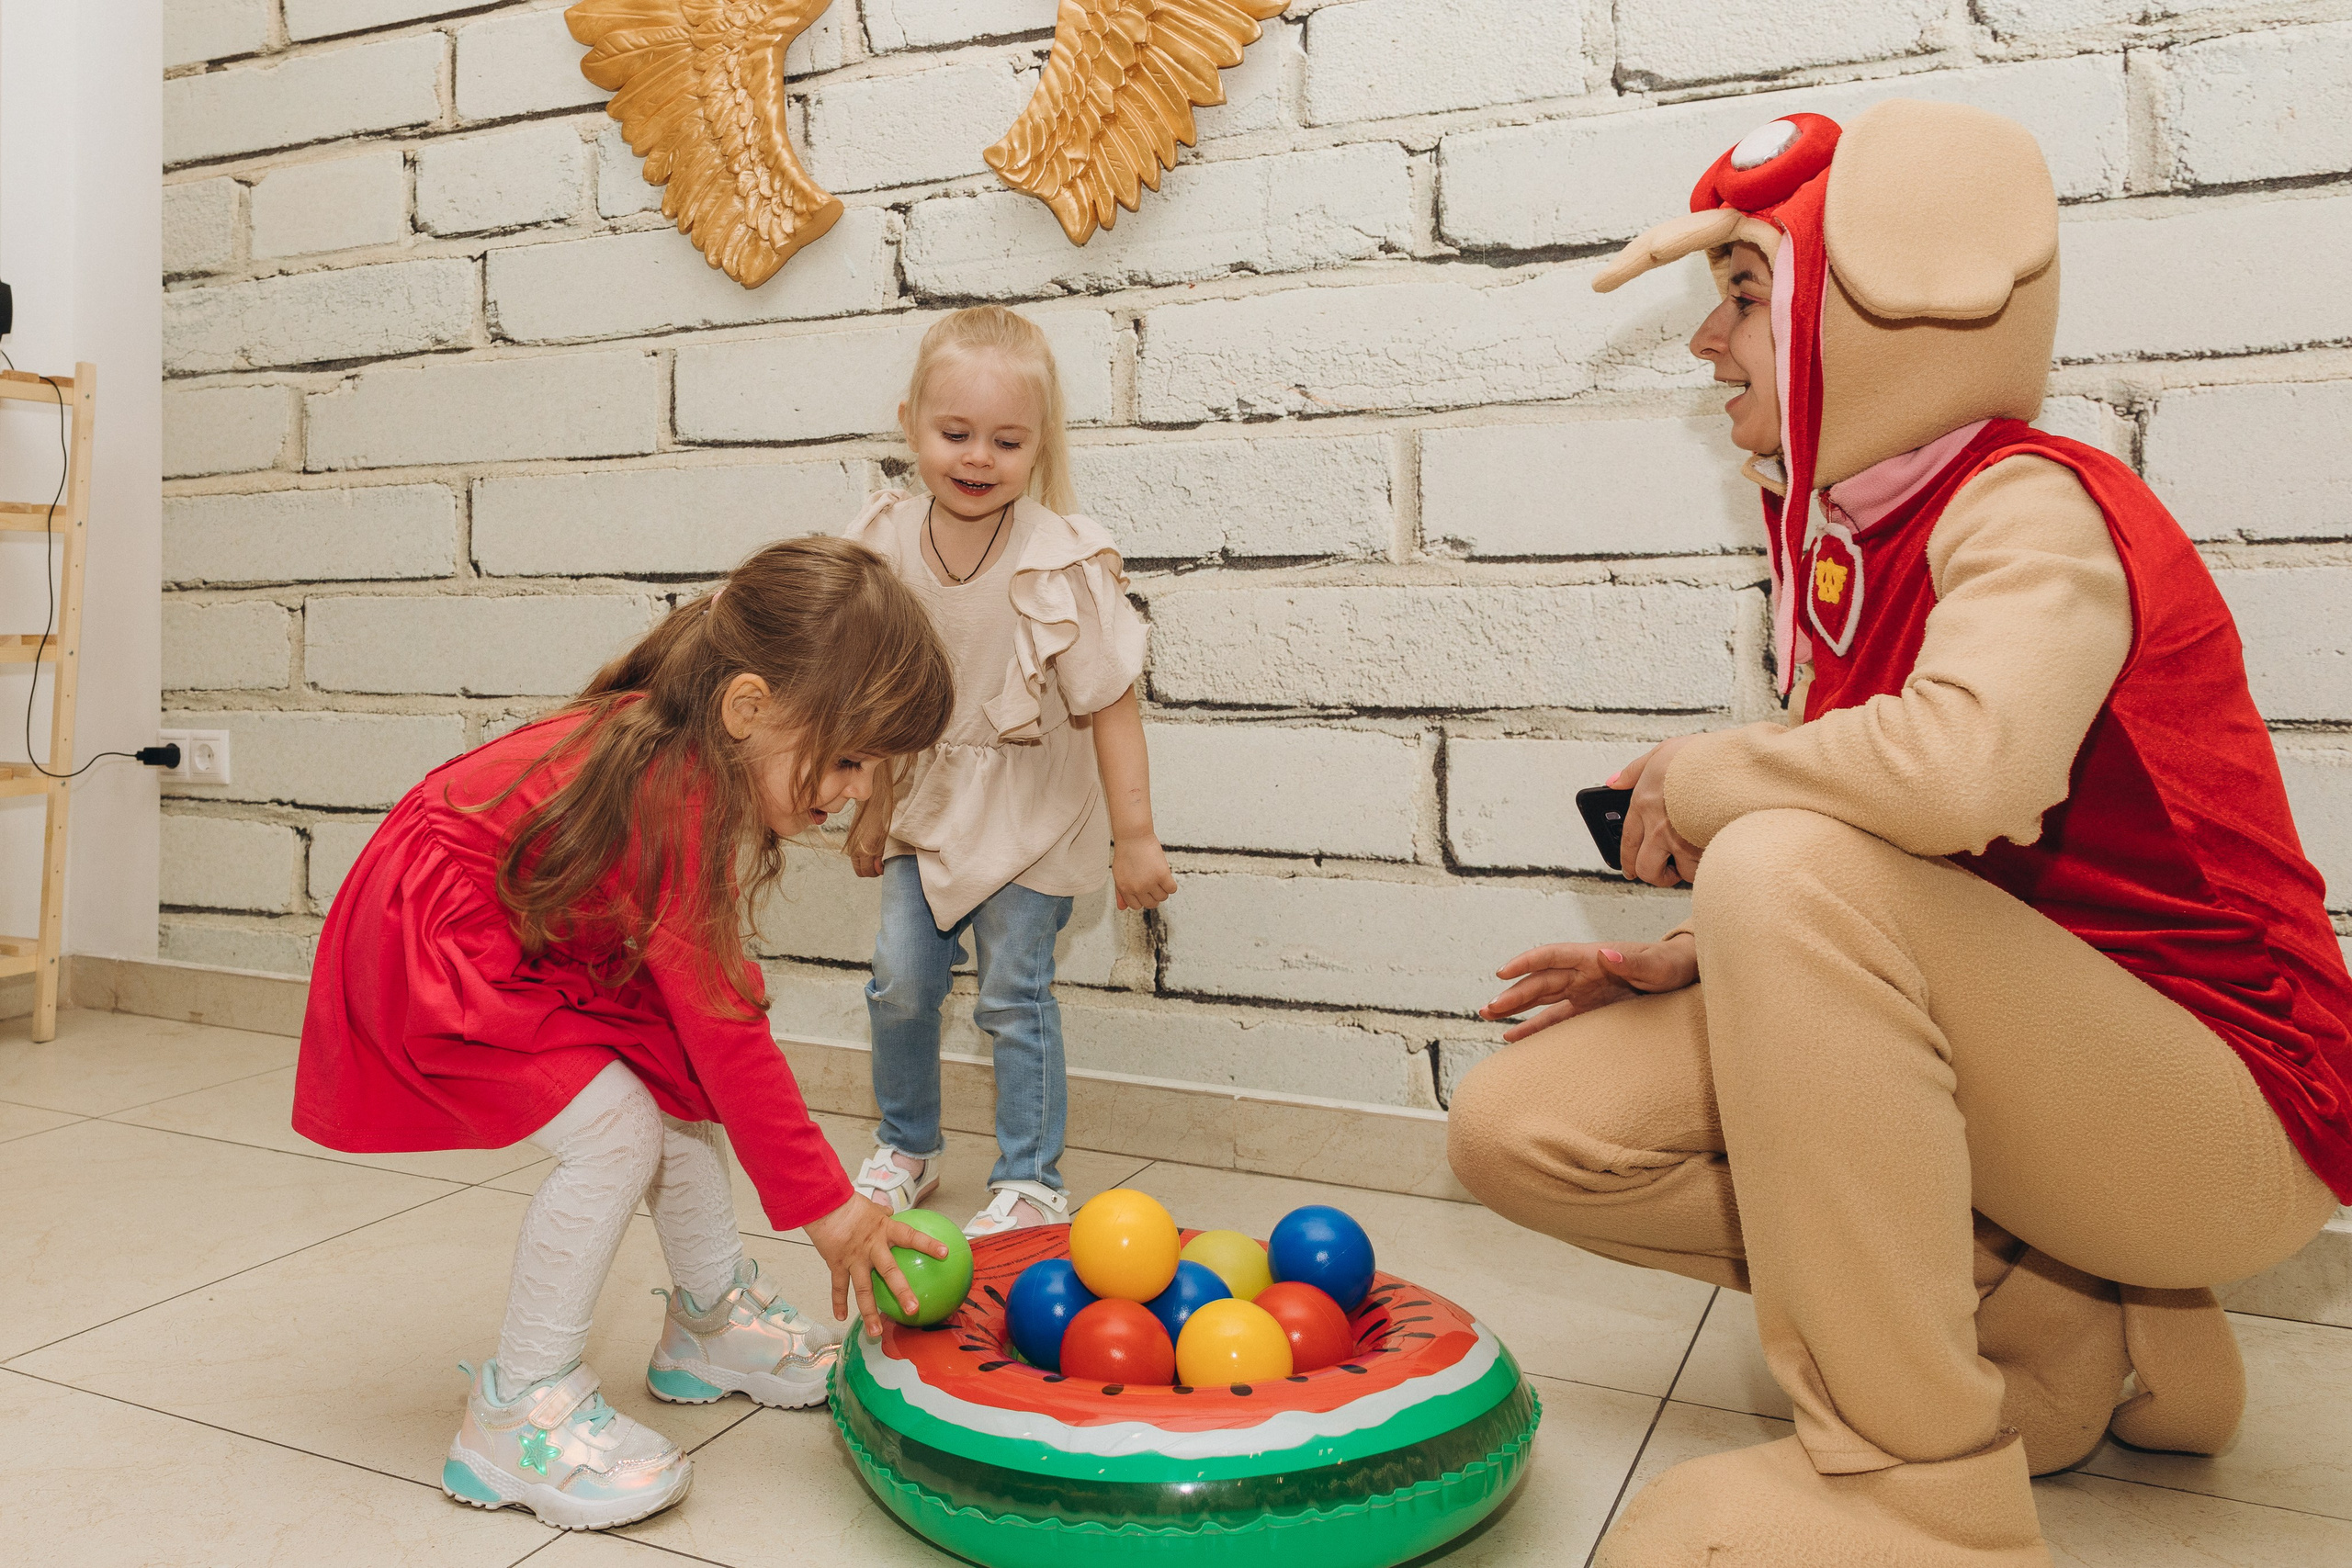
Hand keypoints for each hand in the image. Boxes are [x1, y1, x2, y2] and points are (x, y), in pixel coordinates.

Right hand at [802, 1194, 948, 1336]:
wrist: (823, 1205)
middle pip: (889, 1272)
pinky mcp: (837, 1264)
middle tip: (913, 1309)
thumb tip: (891, 1215)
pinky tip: (841, 1317)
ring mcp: (854, 1258)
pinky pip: (839, 1287)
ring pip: (863, 1289)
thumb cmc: (850, 1205)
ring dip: (869, 1312)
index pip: (910, 1236)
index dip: (928, 1244)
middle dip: (902, 1292)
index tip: (945, 1253)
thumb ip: (884, 1216)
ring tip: (875, 1332)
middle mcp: (872, 1247)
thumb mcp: (873, 1208)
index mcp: (884, 1230)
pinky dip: (839, 1302)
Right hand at [845, 798, 888, 879]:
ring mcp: (851, 847)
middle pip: (861, 872)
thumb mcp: (884, 840)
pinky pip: (854, 858)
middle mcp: (855, 850)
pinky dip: (861, 859)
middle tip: (879, 865)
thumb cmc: (880, 822)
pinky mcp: (849, 843)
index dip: (876, 872)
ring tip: (874, 858)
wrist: (870, 807)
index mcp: (865, 850)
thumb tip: (879, 869)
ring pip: (857, 866)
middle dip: (871, 871)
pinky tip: (868, 852)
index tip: (882, 867)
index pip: (867, 872)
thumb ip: (880, 856)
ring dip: (865, 866)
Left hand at [1113, 834, 1175, 911]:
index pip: (1136, 906)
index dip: (1142, 899)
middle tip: (1154, 885)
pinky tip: (1166, 878)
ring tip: (1159, 879)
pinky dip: (1171, 886)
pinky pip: (1172, 889)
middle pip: (1151, 904)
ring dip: (1163, 890)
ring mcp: (1150, 882)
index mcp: (1124, 889)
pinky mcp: (1162, 875)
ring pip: (1162, 897)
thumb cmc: (1126, 853)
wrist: (1133, 837)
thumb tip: (1122, 908)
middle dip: (1153, 897)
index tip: (1145, 891)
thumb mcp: (1118, 874)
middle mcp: (1137, 888)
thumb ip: (1120, 893)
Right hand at [1477, 936, 1697, 1041]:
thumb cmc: (1673, 965)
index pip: (1551, 956)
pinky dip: (1536, 1027)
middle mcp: (1583, 973)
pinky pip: (1557, 1019)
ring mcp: (1584, 992)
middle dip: (1513, 995)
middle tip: (1489, 1010)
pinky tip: (1516, 1037)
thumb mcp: (1658, 965)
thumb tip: (1603, 955)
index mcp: (1593, 957)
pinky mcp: (1590, 1010)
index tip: (1502, 974)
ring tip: (1490, 1018)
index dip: (1526, 963)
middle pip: (1540, 982)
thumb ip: (1633, 963)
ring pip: (1542, 1000)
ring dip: (1516, 1008)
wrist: (1685, 973)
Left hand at [1613, 736, 1704, 887]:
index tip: (1631, 870)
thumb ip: (1635, 770)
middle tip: (1665, 871)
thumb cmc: (1702, 755)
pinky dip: (1708, 865)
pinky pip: (1703, 869)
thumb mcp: (1663, 751)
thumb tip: (1613, 783)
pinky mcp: (1705, 849)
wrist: (1735, 762)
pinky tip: (1713, 852)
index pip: (1628, 842)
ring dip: (1687, 870)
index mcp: (1644, 803)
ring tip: (1696, 857)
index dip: (1628, 860)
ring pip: (1679, 873)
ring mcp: (1682, 841)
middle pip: (1646, 869)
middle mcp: (1658, 827)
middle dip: (1654, 874)